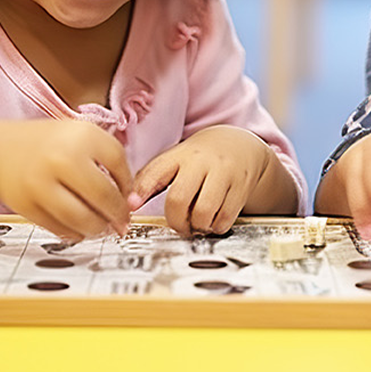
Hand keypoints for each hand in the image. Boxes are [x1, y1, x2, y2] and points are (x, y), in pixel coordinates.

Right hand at [0, 119, 131, 240]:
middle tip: (122, 223)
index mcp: (82, 135)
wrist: (2, 151)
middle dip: (117, 214)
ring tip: (101, 227)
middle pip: (103, 195)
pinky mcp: (26, 205)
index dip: (128, 185)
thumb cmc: (50, 145)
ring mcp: (42, 182)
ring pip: (82, 218)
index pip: (119, 163)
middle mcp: (62, 157)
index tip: (129, 198)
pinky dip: (75, 233)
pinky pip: (60, 228)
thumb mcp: (82, 138)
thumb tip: (131, 202)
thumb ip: (109, 163)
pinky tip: (79, 227)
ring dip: (97, 228)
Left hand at [127, 126, 275, 235]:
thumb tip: (129, 205)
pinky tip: (214, 218)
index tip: (132, 207)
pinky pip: (225, 219)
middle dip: (175, 221)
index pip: (155, 172)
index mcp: (180, 155)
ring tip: (198, 221)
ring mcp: (223, 173)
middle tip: (179, 223)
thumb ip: (152, 179)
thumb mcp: (175, 160)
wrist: (240, 145)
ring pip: (203, 213)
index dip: (141, 191)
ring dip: (197, 226)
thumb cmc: (200, 158)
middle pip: (178, 199)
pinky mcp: (241, 187)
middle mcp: (201, 162)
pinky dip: (216, 227)